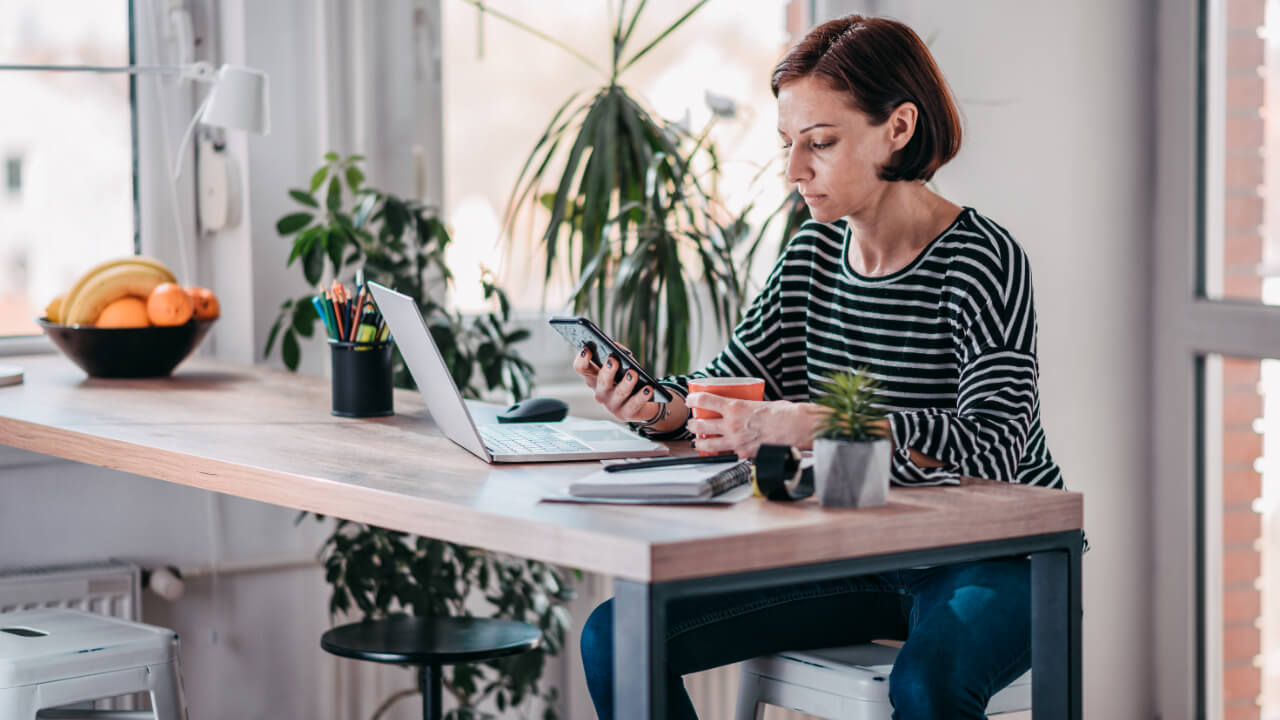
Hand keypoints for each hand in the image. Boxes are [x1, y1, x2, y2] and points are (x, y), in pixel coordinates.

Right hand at [571, 346, 672, 425]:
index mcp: (595, 378)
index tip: (587, 350)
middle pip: (600, 381)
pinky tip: (648, 389)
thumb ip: (619, 352)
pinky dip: (641, 396)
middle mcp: (600, 392)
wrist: (643, 402)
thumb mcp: (623, 363)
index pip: (581, 369)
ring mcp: (611, 405)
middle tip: (613, 360)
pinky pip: (633, 405)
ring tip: (633, 374)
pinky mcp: (624, 414)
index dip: (582, 360)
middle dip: (607, 370)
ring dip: (626, 383)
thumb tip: (616, 347)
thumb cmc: (629, 378)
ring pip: (618, 393)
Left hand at [685, 393, 825, 457]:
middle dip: (693, 424)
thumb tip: (739, 409)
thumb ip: (744, 408)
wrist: (796, 428)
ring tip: (697, 441)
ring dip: (699, 442)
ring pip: (707, 443)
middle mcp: (731, 424)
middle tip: (692, 423)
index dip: (692, 400)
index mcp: (734, 407)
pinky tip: (718, 453)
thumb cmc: (783, 413)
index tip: (689, 400)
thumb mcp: (758, 402)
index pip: (704, 400)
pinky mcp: (742, 454)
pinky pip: (725, 454)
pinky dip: (720, 453)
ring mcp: (735, 441)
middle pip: (700, 424)